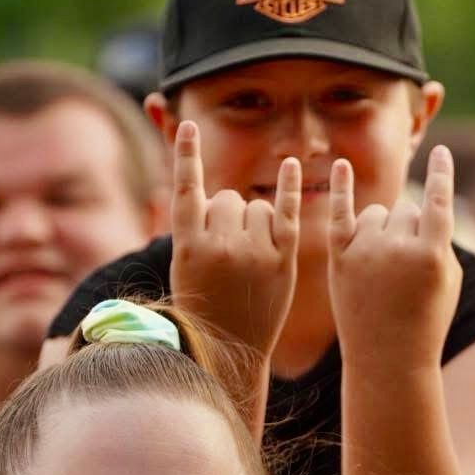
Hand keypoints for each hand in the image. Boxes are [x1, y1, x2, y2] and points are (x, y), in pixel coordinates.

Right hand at [169, 120, 299, 360]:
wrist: (232, 349)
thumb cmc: (204, 305)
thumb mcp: (185, 267)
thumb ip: (195, 228)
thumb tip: (203, 188)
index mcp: (188, 247)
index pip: (186, 189)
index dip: (186, 156)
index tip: (187, 125)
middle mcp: (221, 245)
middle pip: (227, 198)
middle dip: (227, 214)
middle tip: (227, 251)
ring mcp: (254, 252)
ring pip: (256, 206)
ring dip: (254, 221)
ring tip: (249, 258)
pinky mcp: (283, 260)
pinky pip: (286, 212)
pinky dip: (288, 187)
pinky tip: (290, 164)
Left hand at [327, 145, 461, 366]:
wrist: (387, 360)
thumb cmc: (426, 321)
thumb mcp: (448, 282)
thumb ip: (440, 242)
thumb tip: (426, 209)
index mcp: (432, 254)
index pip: (439, 201)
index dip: (442, 174)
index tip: (442, 151)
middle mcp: (398, 248)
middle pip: (407, 209)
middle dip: (411, 228)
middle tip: (408, 265)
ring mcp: (366, 252)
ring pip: (378, 214)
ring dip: (384, 229)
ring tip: (385, 268)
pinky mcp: (339, 258)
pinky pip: (341, 213)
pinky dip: (341, 188)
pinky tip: (341, 164)